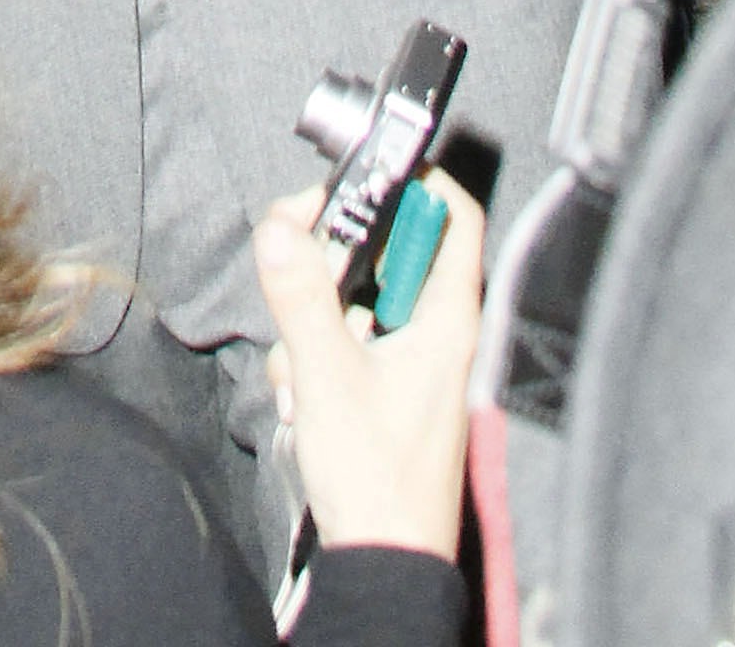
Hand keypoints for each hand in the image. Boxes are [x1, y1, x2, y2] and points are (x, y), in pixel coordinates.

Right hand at [255, 170, 482, 560]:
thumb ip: (302, 298)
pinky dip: (314, 357)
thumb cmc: (378, 480)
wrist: (383, 563)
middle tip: (297, 262)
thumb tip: (281, 228)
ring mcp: (409, 362)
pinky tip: (300, 397)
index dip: (415, 181)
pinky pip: (344, 342)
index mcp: (447, 318)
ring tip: (300, 365)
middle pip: (388, 252)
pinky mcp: (383, 389)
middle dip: (333, 260)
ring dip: (314, 320)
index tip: (365, 171)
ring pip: (355, 299)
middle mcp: (435, 332)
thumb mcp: (329, 377)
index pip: (452, 217)